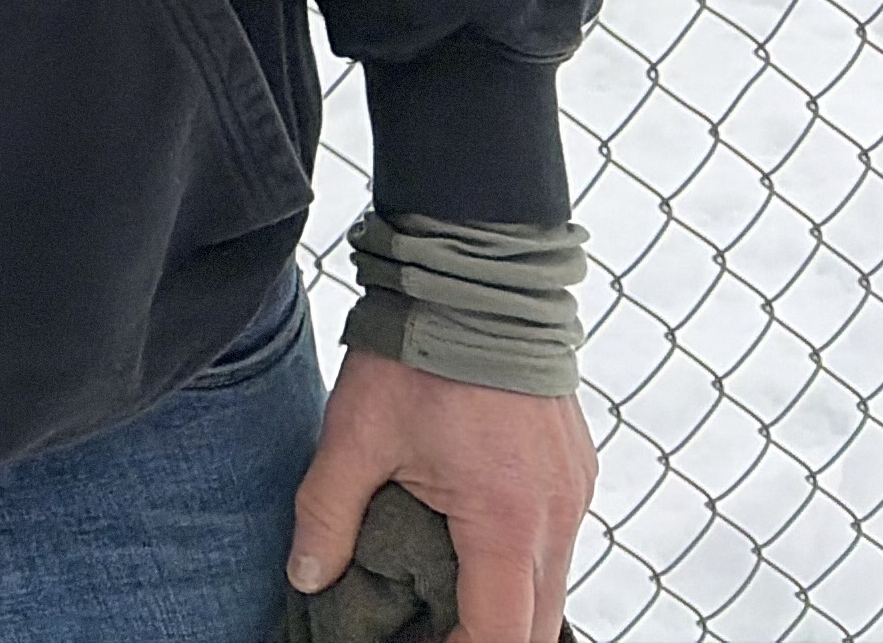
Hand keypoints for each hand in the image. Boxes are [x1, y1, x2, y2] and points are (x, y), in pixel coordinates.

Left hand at [290, 346, 592, 642]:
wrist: (475, 276)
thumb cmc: (418, 352)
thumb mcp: (354, 434)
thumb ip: (326, 513)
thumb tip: (307, 576)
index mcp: (508, 522)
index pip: (500, 637)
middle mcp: (557, 518)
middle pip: (538, 627)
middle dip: (485, 641)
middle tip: (426, 635)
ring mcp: (575, 493)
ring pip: (552, 587)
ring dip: (505, 605)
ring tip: (445, 602)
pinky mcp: (576, 471)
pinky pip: (557, 544)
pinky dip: (521, 565)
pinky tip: (471, 552)